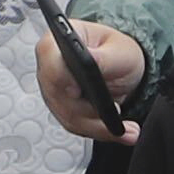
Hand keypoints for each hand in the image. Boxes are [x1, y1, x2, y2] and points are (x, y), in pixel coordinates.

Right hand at [35, 14, 146, 141]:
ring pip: (68, 116)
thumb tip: (86, 62)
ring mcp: (55, 92)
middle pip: (57, 94)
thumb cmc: (117, 51)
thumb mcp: (118, 50)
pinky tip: (120, 131)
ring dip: (99, 126)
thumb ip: (101, 57)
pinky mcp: (64, 111)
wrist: (124, 68)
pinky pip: (77, 126)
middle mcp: (50, 68)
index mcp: (58, 42)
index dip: (58, 75)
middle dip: (87, 109)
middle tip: (115, 110)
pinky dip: (100, 131)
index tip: (76, 90)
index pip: (47, 56)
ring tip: (126, 128)